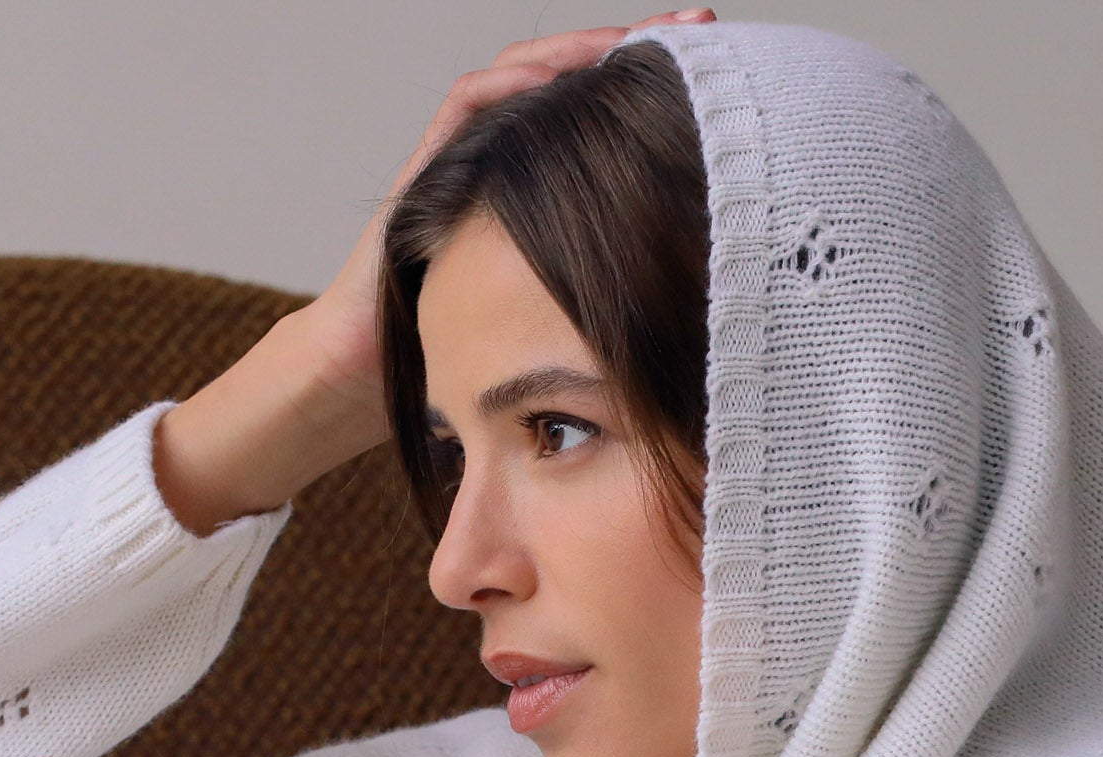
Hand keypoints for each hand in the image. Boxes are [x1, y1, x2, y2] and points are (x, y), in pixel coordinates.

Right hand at [154, 11, 715, 536]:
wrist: (371, 376)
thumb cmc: (465, 361)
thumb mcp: (568, 325)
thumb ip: (619, 302)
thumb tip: (717, 319)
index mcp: (547, 193)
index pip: (609, 119)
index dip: (661, 92)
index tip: (731, 72)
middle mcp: (509, 163)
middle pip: (578, 81)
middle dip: (637, 46)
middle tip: (700, 24)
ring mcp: (467, 159)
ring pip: (526, 75)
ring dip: (579, 48)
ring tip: (637, 36)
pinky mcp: (428, 167)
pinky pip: (467, 104)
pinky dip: (508, 81)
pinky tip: (552, 72)